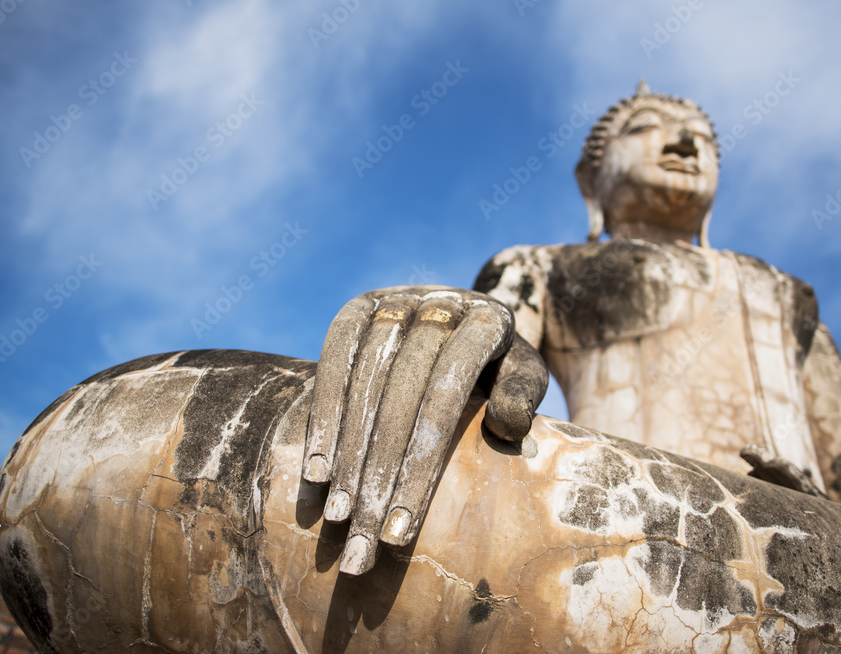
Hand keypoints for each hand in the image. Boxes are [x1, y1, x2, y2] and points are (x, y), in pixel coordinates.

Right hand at [302, 286, 547, 574]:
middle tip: (363, 539)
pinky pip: (333, 359)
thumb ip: (521, 395)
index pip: (447, 394)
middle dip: (379, 471)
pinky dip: (322, 417)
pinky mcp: (361, 307)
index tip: (402, 530)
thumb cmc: (503, 370)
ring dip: (347, 453)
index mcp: (488, 320)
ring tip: (337, 517)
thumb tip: (506, 427)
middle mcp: (439, 304)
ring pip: (364, 381)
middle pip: (400, 392)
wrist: (471, 319)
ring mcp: (397, 301)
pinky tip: (316, 472)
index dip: (420, 461)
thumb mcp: (524, 377)